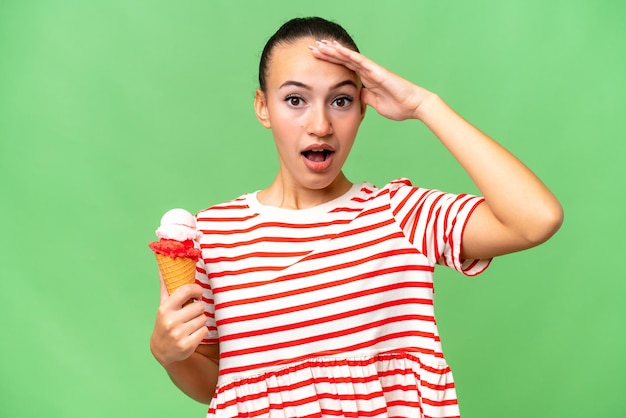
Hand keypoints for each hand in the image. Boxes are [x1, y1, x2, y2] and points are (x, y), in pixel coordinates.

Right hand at [150, 273, 206, 366]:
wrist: (162, 350)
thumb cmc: (166, 322)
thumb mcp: (163, 305)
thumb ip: (166, 286)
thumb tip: (162, 266)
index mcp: (165, 309)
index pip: (186, 291)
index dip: (196, 290)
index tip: (198, 294)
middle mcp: (170, 322)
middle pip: (199, 307)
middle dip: (198, 309)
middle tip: (191, 314)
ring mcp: (178, 335)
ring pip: (203, 319)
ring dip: (200, 320)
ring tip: (190, 324)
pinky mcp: (187, 346)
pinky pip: (205, 330)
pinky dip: (202, 331)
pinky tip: (192, 334)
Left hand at [309, 40, 433, 120]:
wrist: (414, 106)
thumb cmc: (399, 106)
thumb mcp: (375, 104)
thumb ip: (366, 98)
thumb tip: (357, 95)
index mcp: (367, 79)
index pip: (345, 68)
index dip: (331, 63)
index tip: (317, 60)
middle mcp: (368, 71)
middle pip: (344, 60)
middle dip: (328, 54)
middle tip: (313, 49)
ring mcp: (372, 69)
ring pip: (349, 57)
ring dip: (334, 51)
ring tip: (319, 45)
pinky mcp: (376, 71)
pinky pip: (359, 60)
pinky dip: (347, 54)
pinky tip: (336, 49)